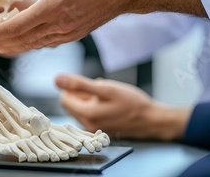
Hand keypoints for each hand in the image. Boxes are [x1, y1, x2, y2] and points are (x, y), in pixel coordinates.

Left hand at [0, 0, 125, 54]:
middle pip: (21, 40)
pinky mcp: (72, 35)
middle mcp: (59, 26)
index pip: (17, 26)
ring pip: (32, 44)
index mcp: (55, 8)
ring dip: (12, 47)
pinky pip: (45, 43)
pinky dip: (28, 44)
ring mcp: (66, 33)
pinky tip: (21, 42)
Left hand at [55, 74, 190, 140]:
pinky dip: (96, 106)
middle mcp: (87, 125)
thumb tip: (57, 79)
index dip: (74, 88)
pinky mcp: (101, 130)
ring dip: (90, 100)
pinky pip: (91, 115)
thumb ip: (79, 84)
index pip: (64, 99)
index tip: (89, 85)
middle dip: (82, 94)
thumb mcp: (106, 88)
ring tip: (107, 97)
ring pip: (81, 109)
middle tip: (101, 90)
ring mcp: (94, 129)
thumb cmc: (132, 102)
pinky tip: (110, 104)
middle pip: (72, 105)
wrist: (152, 119)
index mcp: (86, 115)